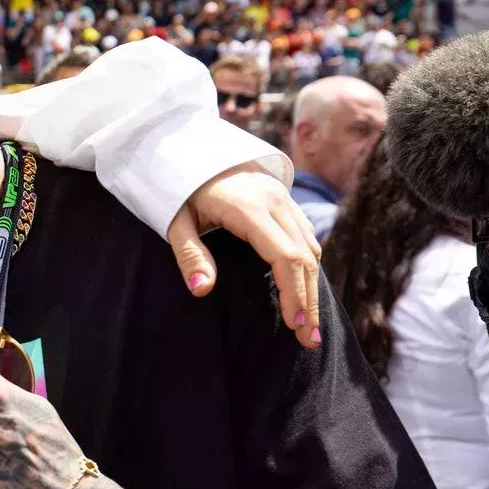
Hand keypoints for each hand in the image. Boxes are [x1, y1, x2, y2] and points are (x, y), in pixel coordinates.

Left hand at [170, 163, 323, 348]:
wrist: (191, 150)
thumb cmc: (179, 190)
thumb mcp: (175, 222)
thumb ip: (189, 255)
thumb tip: (202, 290)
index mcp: (250, 209)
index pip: (284, 257)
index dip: (293, 293)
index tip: (294, 325)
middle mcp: (276, 201)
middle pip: (304, 256)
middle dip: (308, 300)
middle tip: (309, 338)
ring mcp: (284, 198)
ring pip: (311, 246)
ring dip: (313, 286)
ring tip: (309, 323)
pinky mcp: (285, 200)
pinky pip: (306, 236)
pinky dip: (309, 265)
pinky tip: (304, 290)